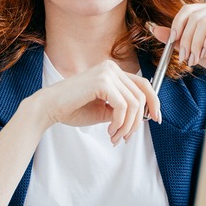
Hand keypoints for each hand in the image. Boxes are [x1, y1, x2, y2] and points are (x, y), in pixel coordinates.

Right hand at [31, 60, 159, 144]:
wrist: (49, 108)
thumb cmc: (73, 109)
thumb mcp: (104, 110)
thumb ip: (122, 109)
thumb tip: (142, 117)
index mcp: (112, 71)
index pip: (143, 84)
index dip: (153, 102)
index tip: (155, 119)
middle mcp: (111, 68)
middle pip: (141, 96)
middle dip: (136, 122)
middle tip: (125, 137)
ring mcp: (107, 72)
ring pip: (134, 104)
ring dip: (127, 126)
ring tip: (115, 137)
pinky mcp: (102, 82)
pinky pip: (123, 107)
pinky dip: (120, 123)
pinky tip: (110, 130)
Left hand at [152, 0, 205, 108]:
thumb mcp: (196, 50)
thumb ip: (177, 40)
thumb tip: (154, 30)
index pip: (187, 10)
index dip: (177, 26)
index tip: (173, 44)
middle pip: (193, 16)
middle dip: (185, 39)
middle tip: (185, 58)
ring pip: (203, 22)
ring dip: (195, 43)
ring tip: (196, 59)